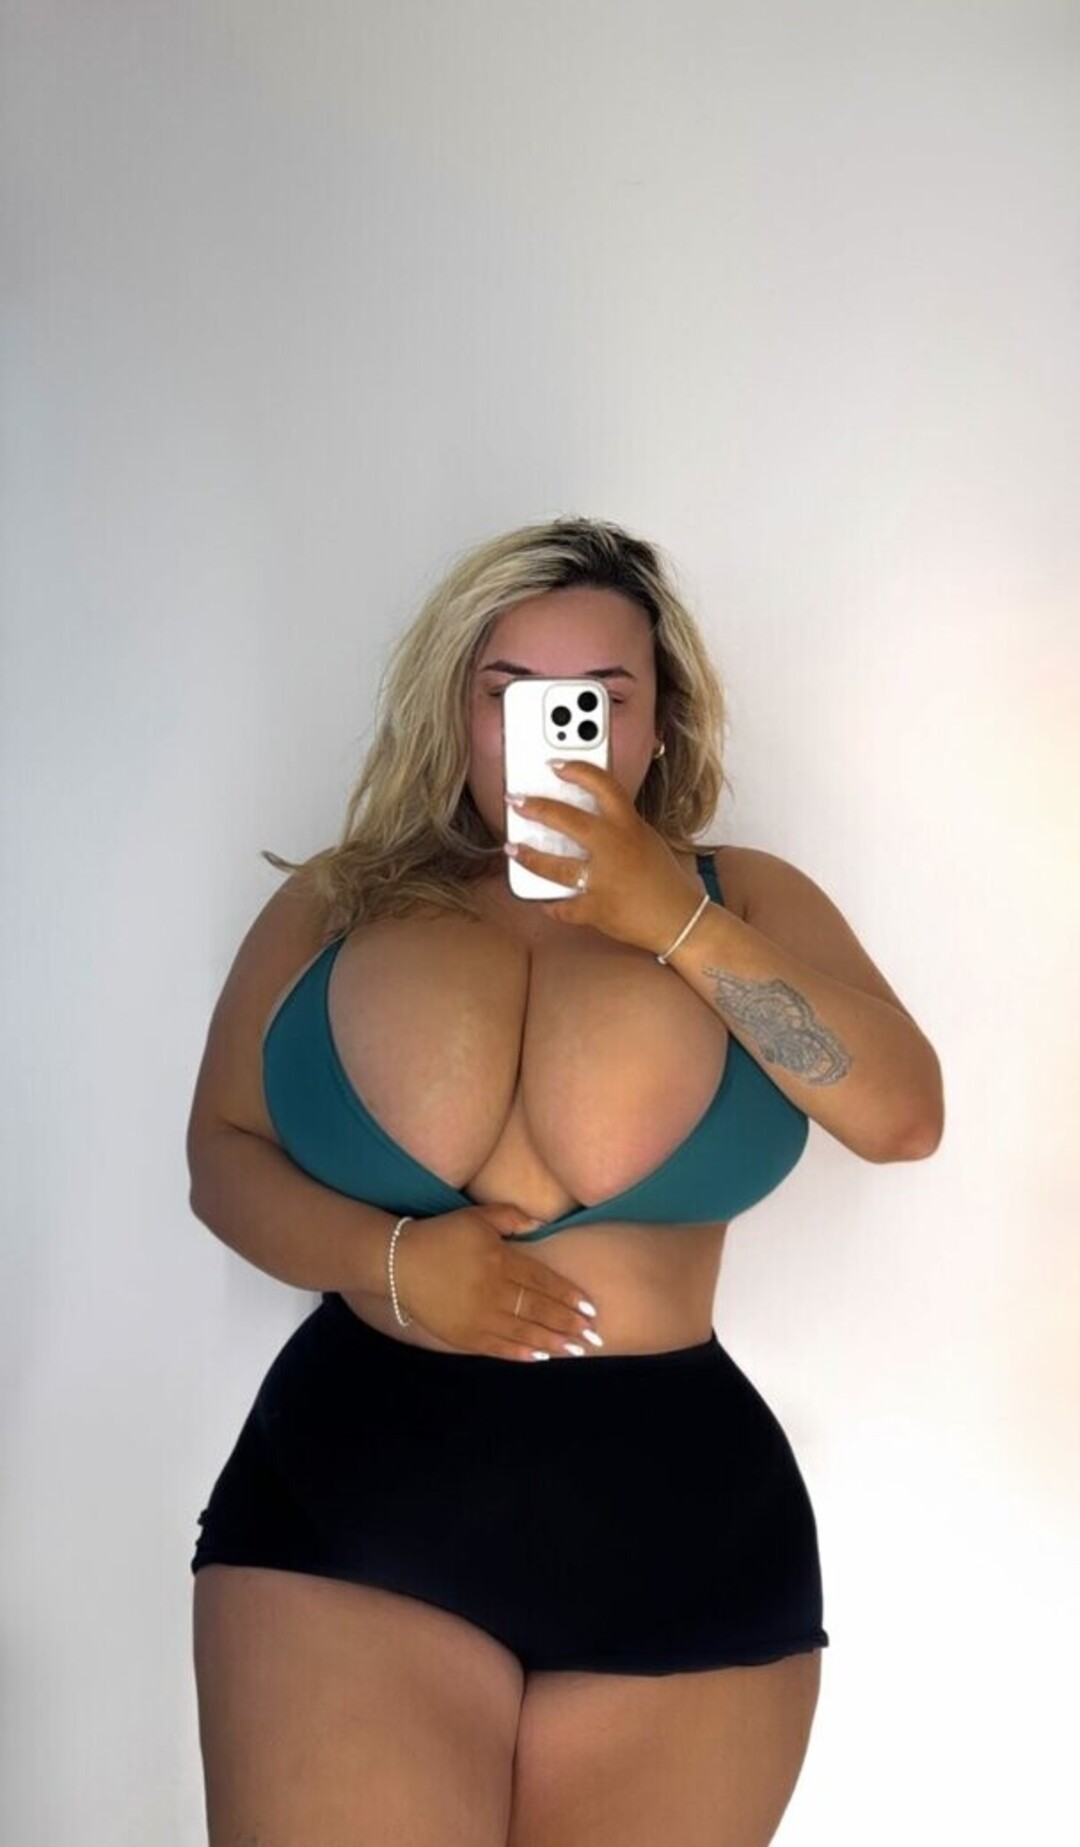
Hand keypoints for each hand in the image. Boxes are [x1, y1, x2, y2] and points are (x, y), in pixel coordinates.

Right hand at [393, 1204, 601, 1360]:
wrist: (399, 1262)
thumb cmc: (441, 1235)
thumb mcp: (477, 1217)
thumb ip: (511, 1217)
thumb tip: (541, 1224)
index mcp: (500, 1261)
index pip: (543, 1282)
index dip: (568, 1297)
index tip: (589, 1308)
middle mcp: (493, 1291)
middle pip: (539, 1310)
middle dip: (569, 1324)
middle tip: (593, 1336)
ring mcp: (478, 1316)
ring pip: (523, 1333)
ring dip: (553, 1342)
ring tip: (576, 1350)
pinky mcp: (463, 1335)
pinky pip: (498, 1347)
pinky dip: (521, 1354)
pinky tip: (540, 1357)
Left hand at [504, 759, 705, 953]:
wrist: (679, 918)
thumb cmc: (663, 879)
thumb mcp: (646, 840)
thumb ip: (620, 826)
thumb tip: (589, 817)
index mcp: (629, 827)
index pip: (603, 786)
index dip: (577, 770)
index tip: (556, 765)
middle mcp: (614, 848)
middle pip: (567, 819)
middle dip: (536, 808)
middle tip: (517, 802)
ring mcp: (602, 880)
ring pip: (554, 867)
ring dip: (528, 857)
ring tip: (513, 849)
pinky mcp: (595, 909)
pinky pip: (563, 906)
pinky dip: (551, 904)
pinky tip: (543, 899)